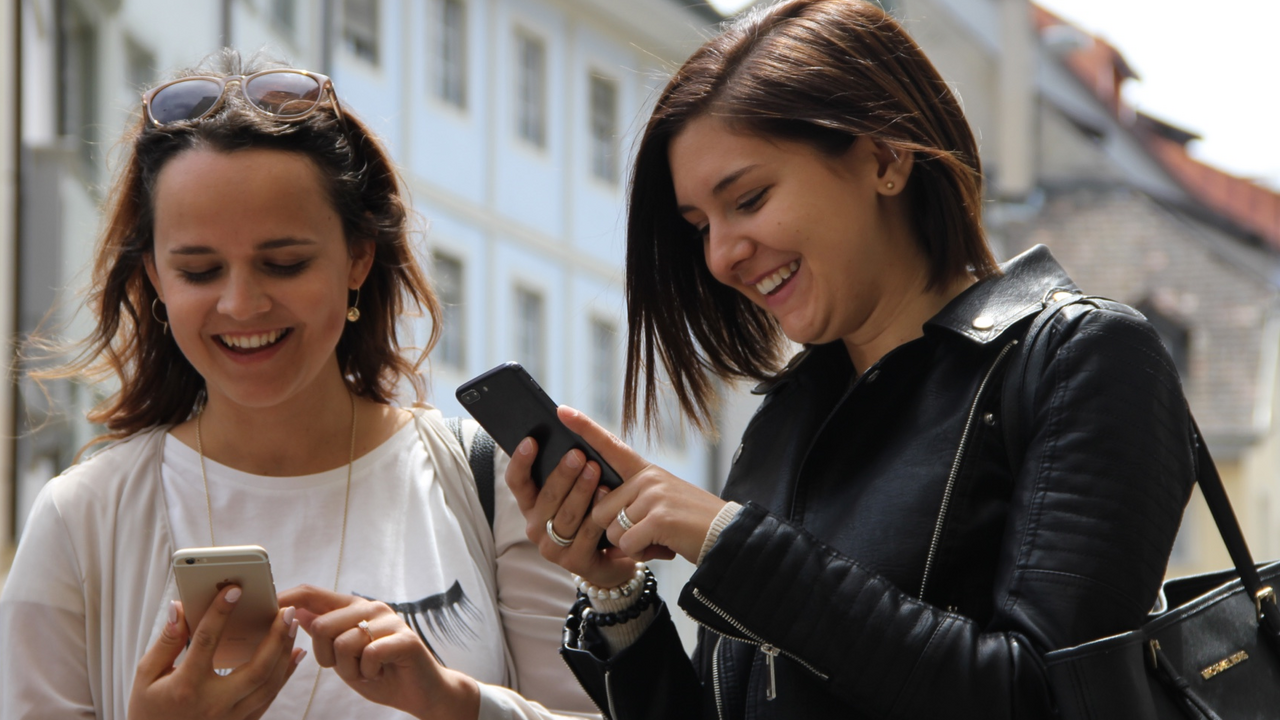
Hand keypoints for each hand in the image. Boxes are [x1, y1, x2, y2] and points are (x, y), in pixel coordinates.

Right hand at [128, 586, 302, 719]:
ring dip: (284, 653)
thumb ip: (166, 642)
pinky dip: (284, 675)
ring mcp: (230, 718)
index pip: (206, 642)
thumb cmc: (149, 710)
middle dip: (276, 637)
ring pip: (268, 685)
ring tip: (293, 626)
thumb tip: (180, 608)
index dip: (220, 614)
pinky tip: (293, 654)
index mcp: (186, 687)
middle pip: (256, 669)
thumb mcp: (147, 676)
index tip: (234, 590)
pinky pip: (269, 698)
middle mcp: (213, 704)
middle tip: (287, 611)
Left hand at [279, 585, 478, 719]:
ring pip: (342, 642)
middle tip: (348, 668)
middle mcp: (371, 607)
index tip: (268, 607)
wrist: (422, 693)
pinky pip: (367, 654)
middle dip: (326, 657)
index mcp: (354, 608)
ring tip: (367, 671)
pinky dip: (368, 672)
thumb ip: (324, 633)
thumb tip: (296, 610)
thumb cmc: (381, 674)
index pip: (313, 593)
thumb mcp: (343, 656)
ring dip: (349, 668)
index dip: (288, 598)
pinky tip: (380, 672)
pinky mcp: (405, 638)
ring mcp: (390, 621)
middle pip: (321, 624)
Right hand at [504, 420, 642, 588]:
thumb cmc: (594, 511)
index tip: (531, 439)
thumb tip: (565, 421)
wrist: (617, 553)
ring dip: (580, 491)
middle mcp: (536, 527)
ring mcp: (553, 548)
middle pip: (546, 498)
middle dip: (562, 474)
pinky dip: (596, 512)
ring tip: (595, 470)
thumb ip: (569, 464)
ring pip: (565, 515)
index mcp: (532, 505)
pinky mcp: (574, 563)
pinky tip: (607, 495)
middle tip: (577, 453)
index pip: (517, 482)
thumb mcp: (577, 487)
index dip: (520, 461)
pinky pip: (585, 534)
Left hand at [557, 406, 727, 563]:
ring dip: (629, 544)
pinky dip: (640, 554)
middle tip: (647, 534)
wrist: (726, 536)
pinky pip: (627, 543)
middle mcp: (647, 478)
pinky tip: (661, 547)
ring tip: (657, 540)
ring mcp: (653, 496)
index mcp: (645, 471)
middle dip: (616, 531)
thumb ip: (630, 502)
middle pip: (600, 509)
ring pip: (611, 529)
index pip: (610, 445)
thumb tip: (600, 517)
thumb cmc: (688, 524)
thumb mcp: (660, 503)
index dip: (584, 428)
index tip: (562, 410)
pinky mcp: (658, 518)